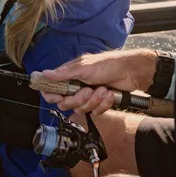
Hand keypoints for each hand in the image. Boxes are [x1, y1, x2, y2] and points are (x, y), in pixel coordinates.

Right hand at [40, 49, 156, 114]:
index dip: (52, 95)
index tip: (58, 97)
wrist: (130, 72)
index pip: (51, 89)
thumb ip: (64, 74)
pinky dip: (103, 105)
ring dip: (93, 101)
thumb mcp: (84, 67)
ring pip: (81, 109)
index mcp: (68, 76)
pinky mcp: (97, 103)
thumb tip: (45, 73)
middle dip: (78, 100)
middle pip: (65, 103)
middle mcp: (75, 86)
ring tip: (102, 90)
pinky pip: (95, 112)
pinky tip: (108, 94)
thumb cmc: (108, 64)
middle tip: (87, 90)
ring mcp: (86, 96)